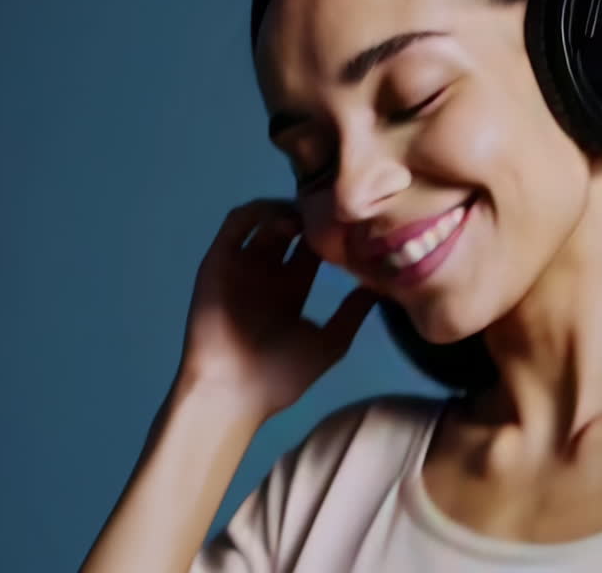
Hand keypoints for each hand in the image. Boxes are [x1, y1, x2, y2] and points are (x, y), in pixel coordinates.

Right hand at [179, 199, 378, 419]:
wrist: (235, 392)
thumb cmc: (282, 375)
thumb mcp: (330, 343)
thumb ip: (353, 313)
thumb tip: (381, 285)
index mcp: (291, 288)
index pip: (314, 248)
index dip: (333, 233)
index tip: (356, 224)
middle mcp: (268, 272)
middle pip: (291, 228)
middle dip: (311, 215)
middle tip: (333, 210)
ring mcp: (243, 264)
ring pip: (264, 219)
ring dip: (285, 209)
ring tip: (307, 216)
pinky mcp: (219, 261)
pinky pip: (235, 225)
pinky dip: (257, 212)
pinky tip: (282, 217)